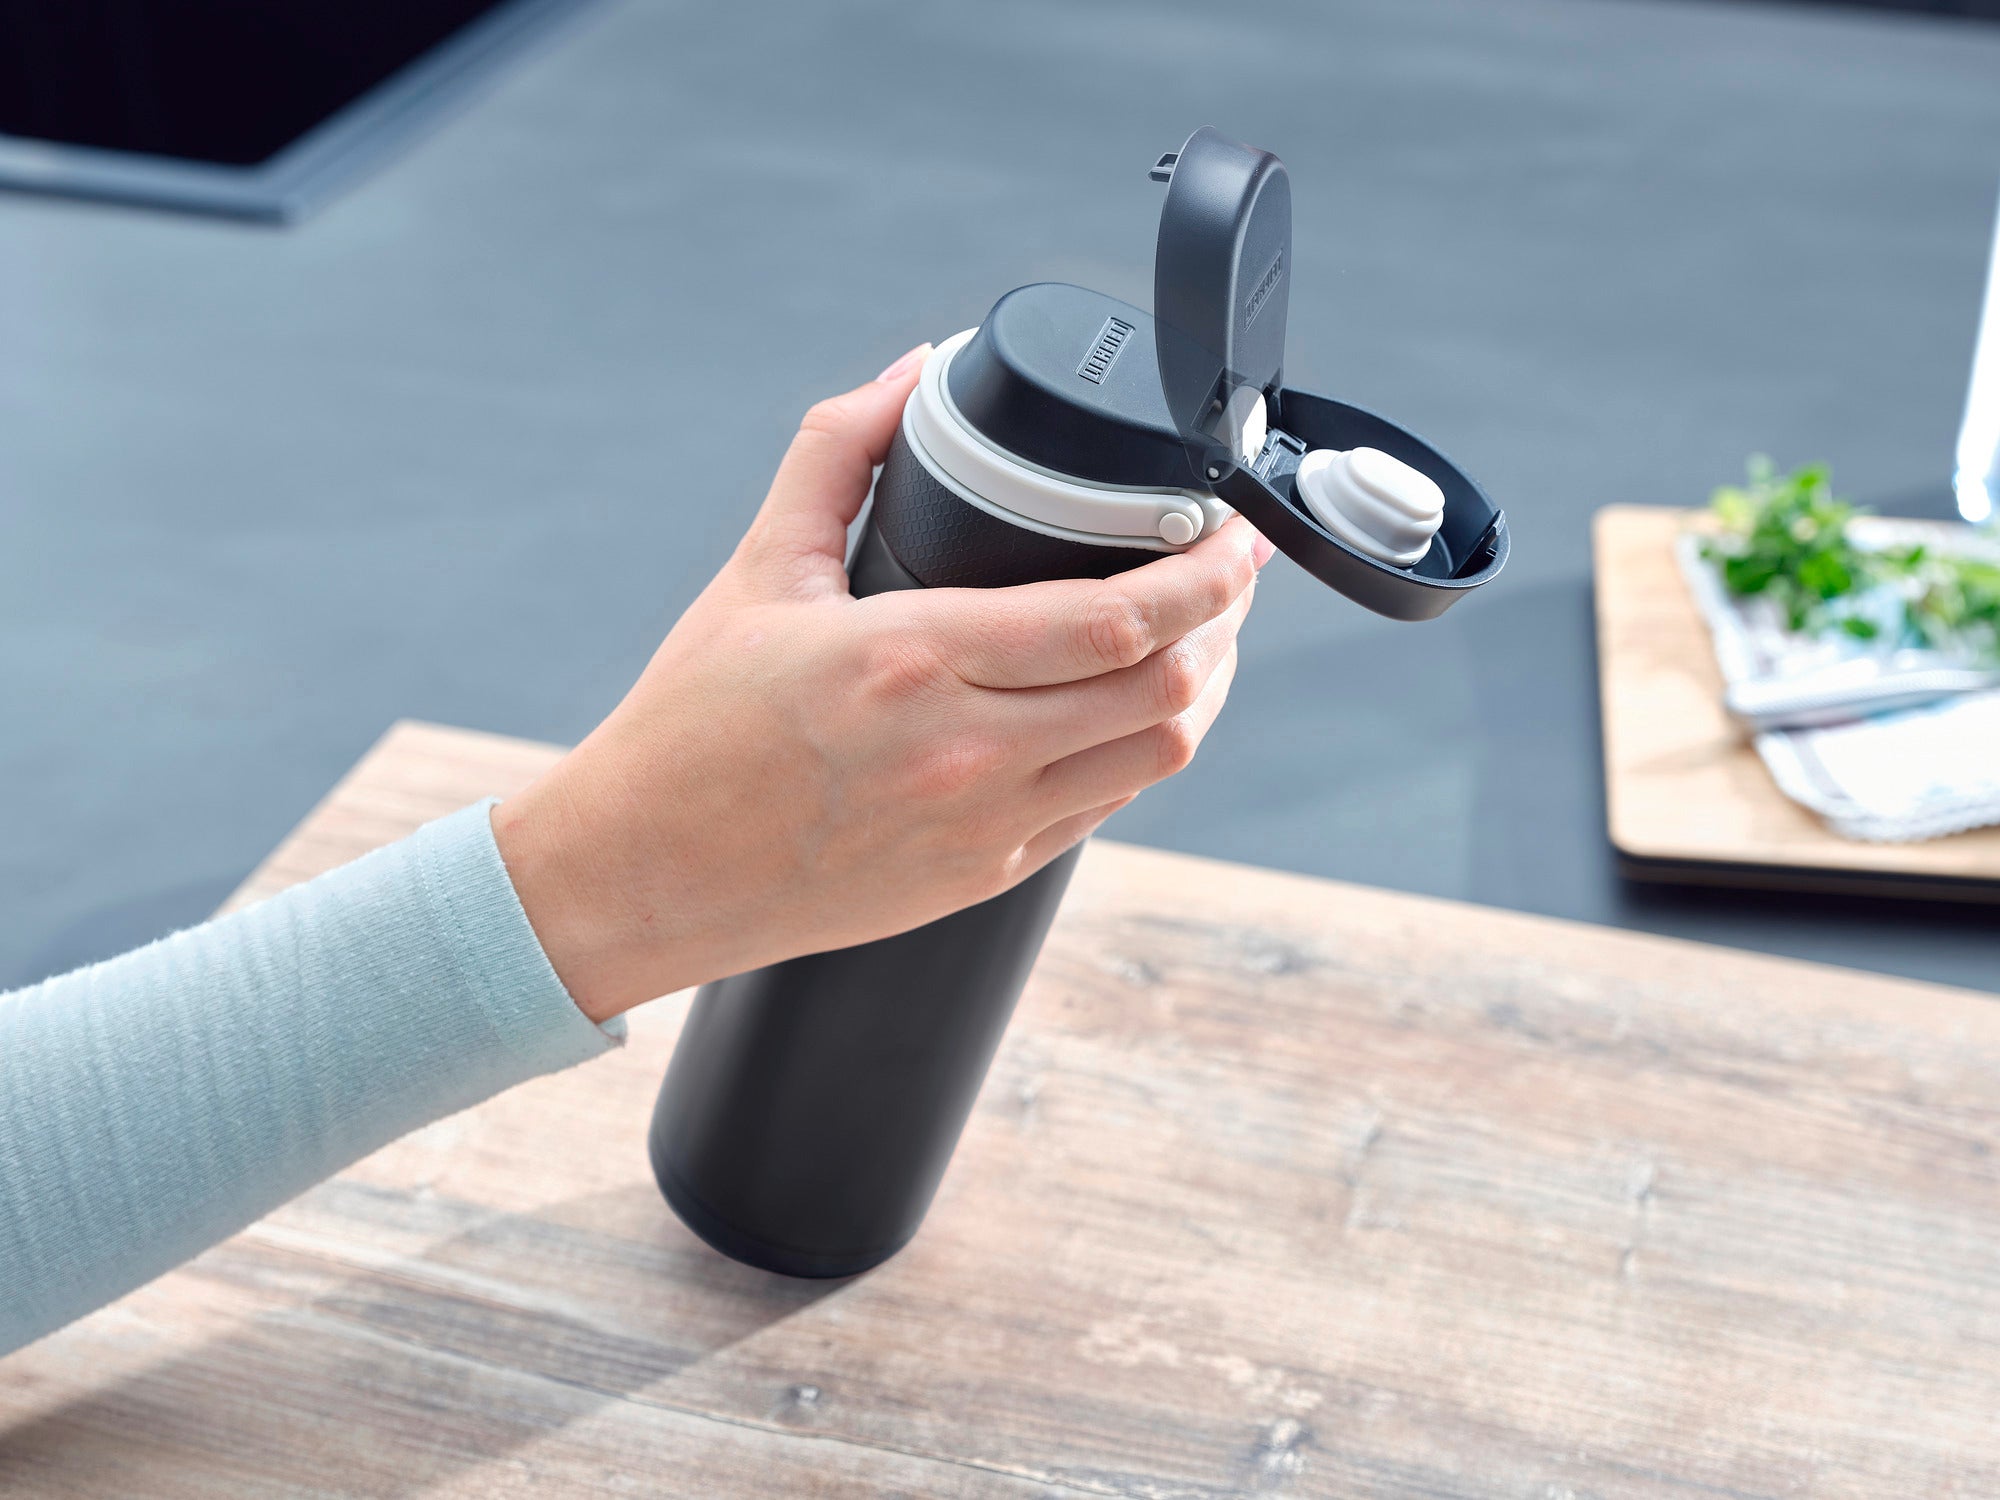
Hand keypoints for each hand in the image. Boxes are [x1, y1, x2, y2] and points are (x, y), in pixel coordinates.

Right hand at [493, 345, 1268, 1021]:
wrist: (647, 873)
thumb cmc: (693, 725)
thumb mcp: (758, 571)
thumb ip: (836, 454)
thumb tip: (909, 374)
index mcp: (911, 660)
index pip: (1116, 620)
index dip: (1207, 575)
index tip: (1235, 538)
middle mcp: (964, 751)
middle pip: (1167, 689)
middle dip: (1226, 625)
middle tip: (1230, 577)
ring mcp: (984, 825)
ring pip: (1157, 755)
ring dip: (1201, 691)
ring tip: (1200, 640)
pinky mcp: (986, 874)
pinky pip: (1107, 805)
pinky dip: (1140, 748)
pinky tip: (1129, 710)